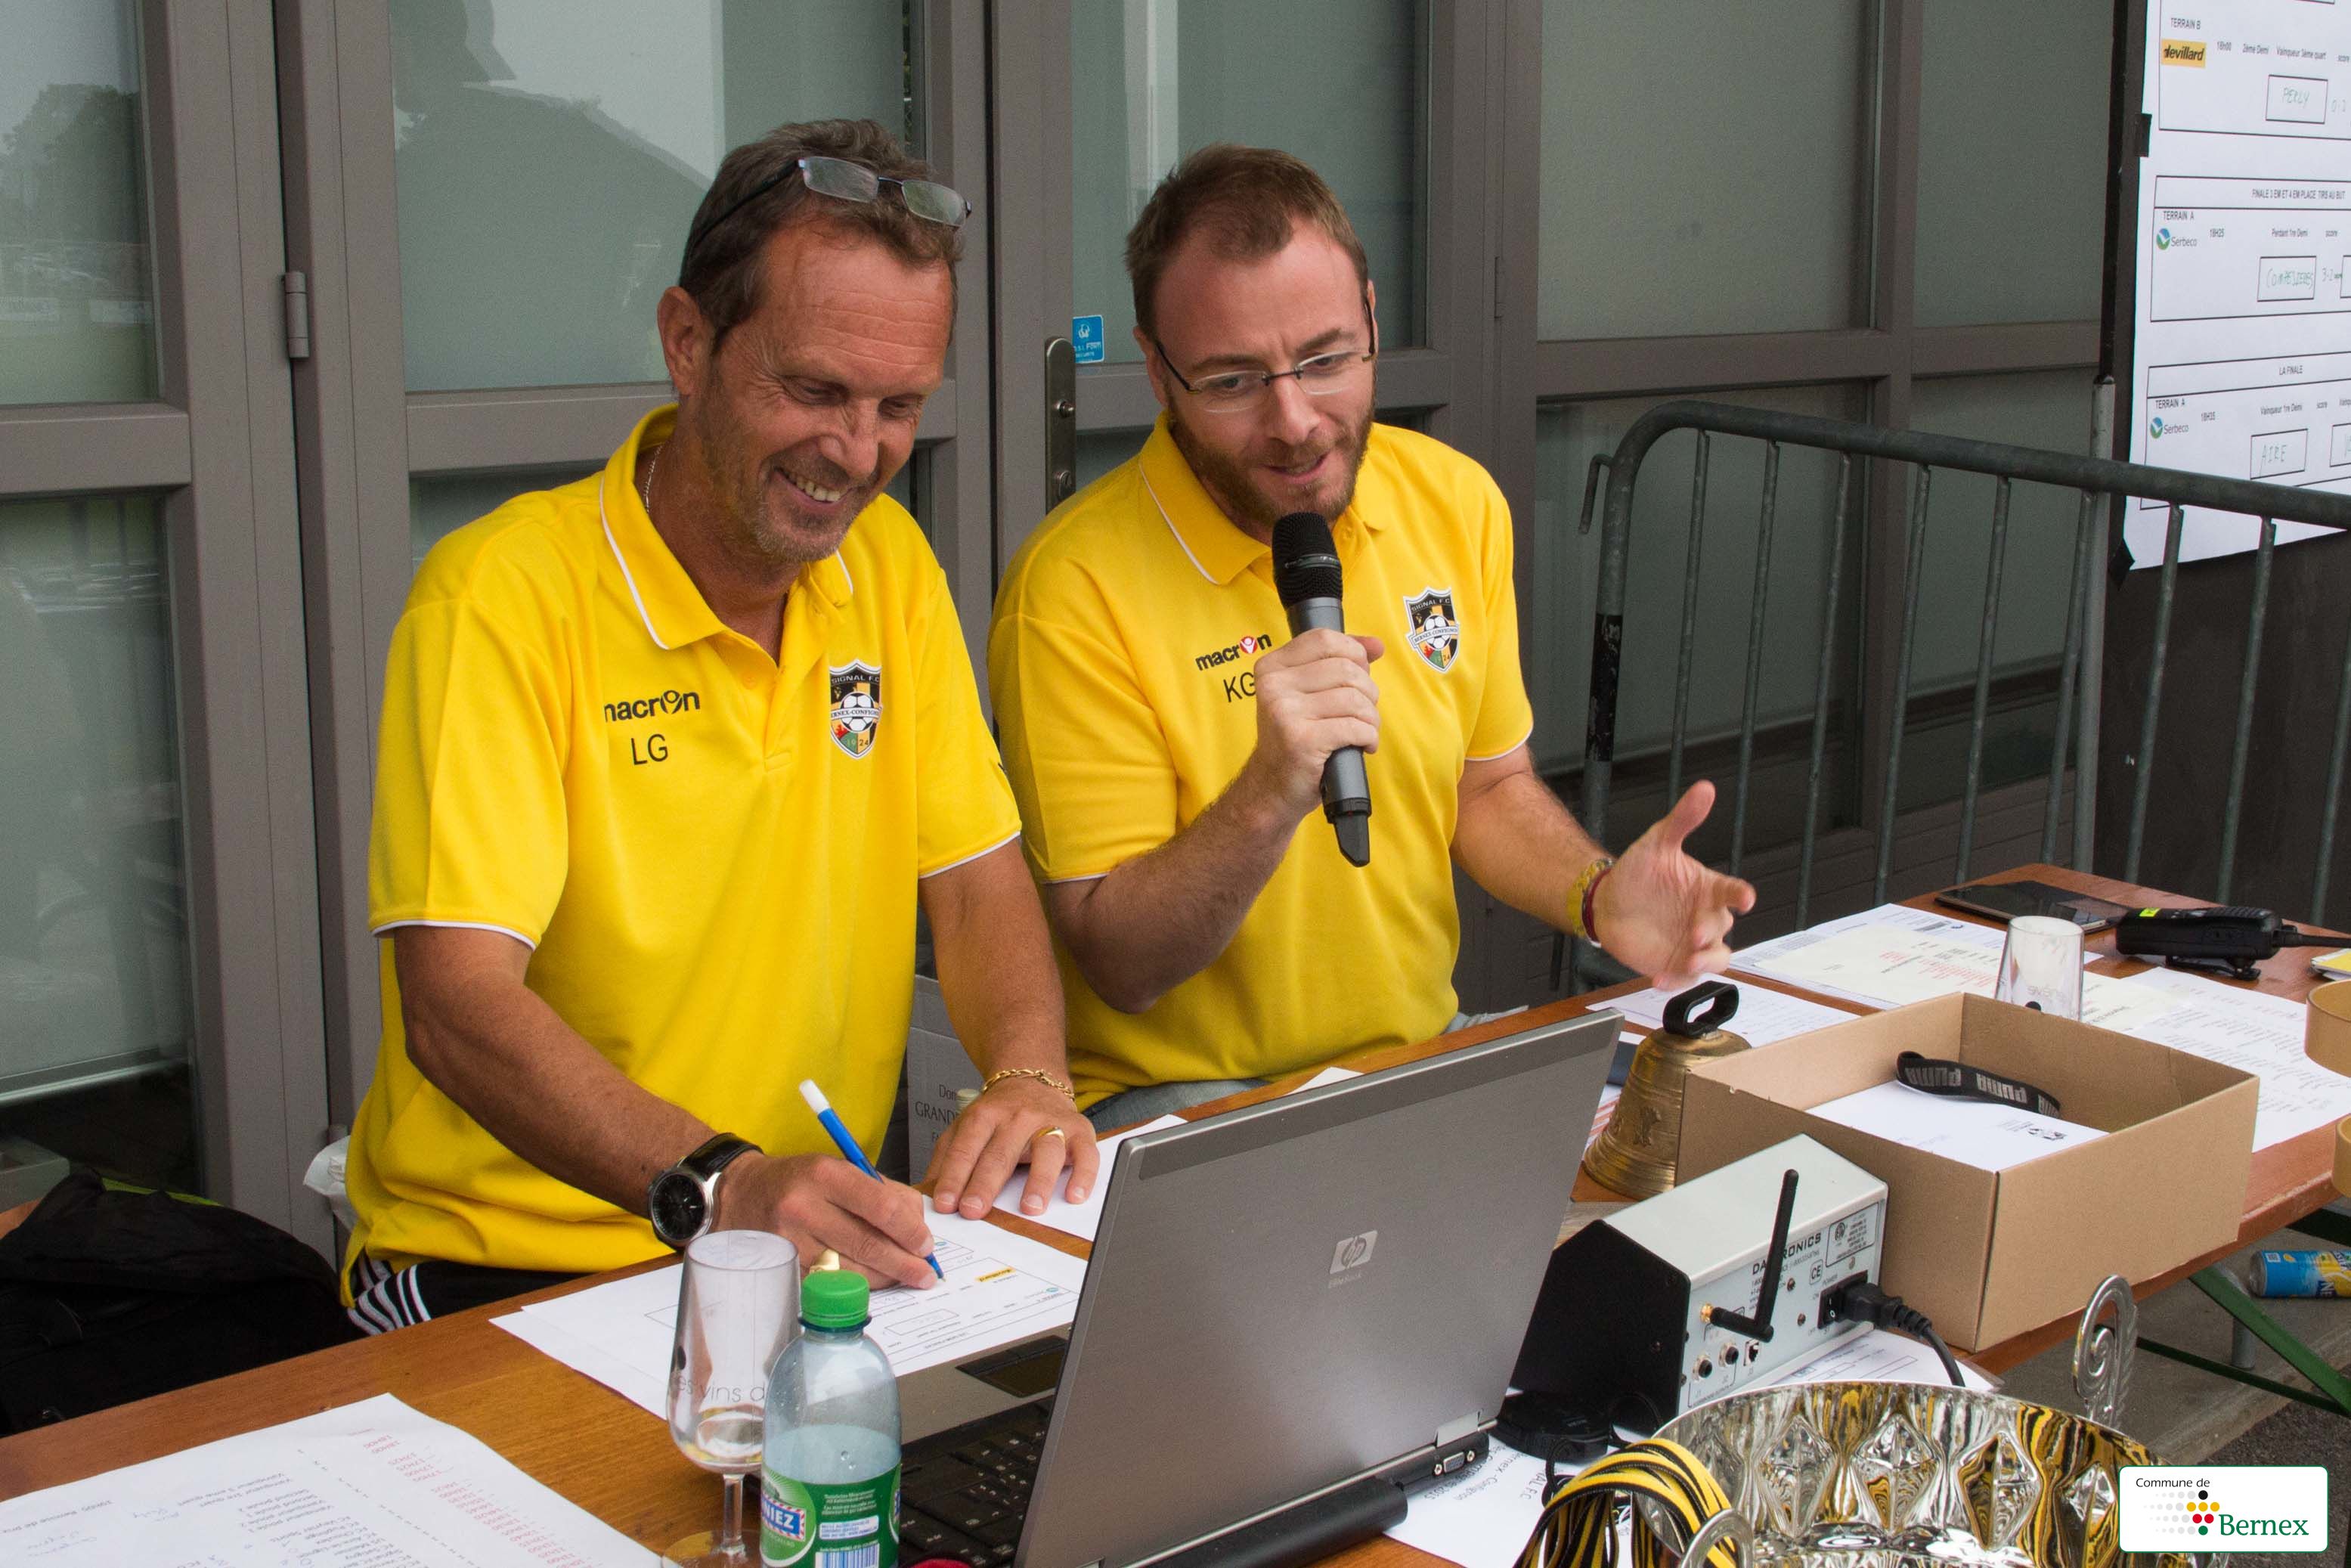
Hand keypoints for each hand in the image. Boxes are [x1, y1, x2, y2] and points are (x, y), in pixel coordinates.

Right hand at [712, 1151, 936, 1289]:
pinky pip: (828, 1283)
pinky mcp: (783, 1266)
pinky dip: (855, 1286)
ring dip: (883, 1278)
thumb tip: (916, 1225)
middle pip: (866, 1243)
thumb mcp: (839, 1169)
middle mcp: (805, 1206)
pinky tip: (872, 1283)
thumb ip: (881, 1192)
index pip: (880, 1205)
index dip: (909, 1229)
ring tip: (904, 1278)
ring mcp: (790, 1240)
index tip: (926, 1244)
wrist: (742, 1193)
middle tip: (925, 1273)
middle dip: (903, 1262)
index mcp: (825, 1174)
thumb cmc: (800, 1180)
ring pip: (849, 1269)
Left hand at [926, 1076, 1100, 1220]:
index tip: (945, 1204)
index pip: (966, 1148)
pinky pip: (1085, 1152)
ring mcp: (1051, 1122)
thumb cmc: (998, 1115)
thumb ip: (946, 1157)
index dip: (954, 1176)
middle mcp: (1018, 1116)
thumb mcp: (964, 1127)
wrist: (1034, 1081)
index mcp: (985, 1115)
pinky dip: (1083, 1174)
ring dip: (1039, 1180)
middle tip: (974, 1210)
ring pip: (1047, 1150)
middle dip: (985, 1183)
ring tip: (1030, 1208)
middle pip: (1001, 1152)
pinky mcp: (1079, 1130)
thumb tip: (926, 1192)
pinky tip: (1075, 1194)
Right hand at [1235, 629, 1385, 823]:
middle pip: (1345, 668)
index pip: (1324, 639)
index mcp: (1272, 668)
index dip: (1354, 651)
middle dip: (1368, 691)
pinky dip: (1369, 737)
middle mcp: (1274, 686)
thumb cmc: (1295, 738)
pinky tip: (1364, 745)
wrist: (1271, 787)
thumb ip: (1336, 663)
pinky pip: (1355, 727)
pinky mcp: (1302, 740)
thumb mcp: (1305, 694)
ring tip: (1364, 731)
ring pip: (1354, 699)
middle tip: (1363, 711)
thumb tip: (1376, 645)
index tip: (1362, 671)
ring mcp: (1285, 713)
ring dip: (1371, 718)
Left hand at [1592, 781, 1756, 988]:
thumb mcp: (1657, 842)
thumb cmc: (1638, 873)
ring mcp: (1693, 943)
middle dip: (1712, 931)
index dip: (1741, 895)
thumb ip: (1683, 819)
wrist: (1608, 902)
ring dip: (1707, 961)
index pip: (1733, 891)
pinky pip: (1684, 978)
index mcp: (1708, 889)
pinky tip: (1659, 978)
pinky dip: (1675, 981)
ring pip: (1716, 958)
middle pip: (1723, 927)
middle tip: (1694, 932)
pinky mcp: (1675, 964)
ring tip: (1689, 960)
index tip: (1745, 897)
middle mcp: (1705, 917)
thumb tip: (1705, 788)